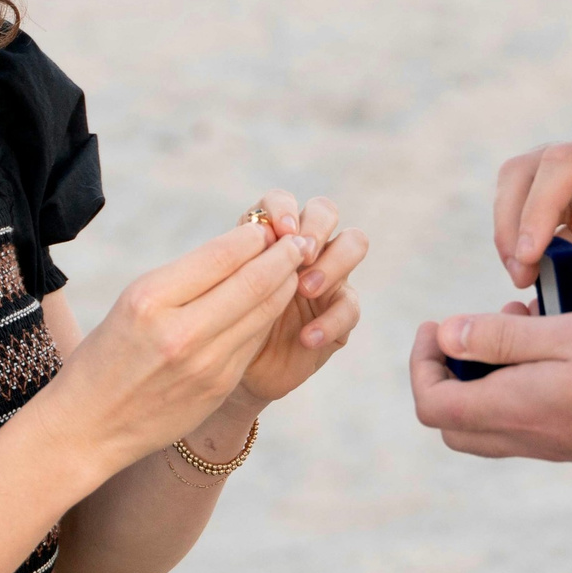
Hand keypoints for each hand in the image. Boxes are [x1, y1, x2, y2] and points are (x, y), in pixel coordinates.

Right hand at [37, 219, 306, 475]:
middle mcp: (180, 332)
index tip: (266, 227)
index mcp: (150, 300)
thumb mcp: (132, 304)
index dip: (253, 237)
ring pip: (264, 312)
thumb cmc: (107, 354)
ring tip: (294, 267)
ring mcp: (205, 364)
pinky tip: (272, 303)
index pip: (221, 255)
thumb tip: (241, 248)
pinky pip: (254, 341)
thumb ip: (184, 279)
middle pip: (254, 282)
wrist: (88, 426)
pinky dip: (268, 316)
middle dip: (283, 256)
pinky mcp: (220, 387)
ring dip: (285, 285)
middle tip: (298, 241)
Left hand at [235, 189, 368, 405]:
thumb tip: (252, 241)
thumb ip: (234, 267)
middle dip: (315, 228)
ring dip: (333, 262)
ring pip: (353, 242)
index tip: (279, 233)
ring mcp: (327, 276)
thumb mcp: (218, 295)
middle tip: (299, 256)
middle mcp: (302, 248)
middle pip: (325, 210)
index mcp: (268, 236)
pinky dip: (330, 320)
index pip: (282, 200)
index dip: (283, 209)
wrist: (233, 371)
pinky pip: (350, 306)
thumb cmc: (220, 325)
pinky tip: (307, 337)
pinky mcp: (340, 312)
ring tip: (305, 289)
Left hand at [408, 307, 571, 470]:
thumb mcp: (568, 333)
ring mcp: (555, 445)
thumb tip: (445, 336)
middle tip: (468, 329)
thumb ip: (500, 339)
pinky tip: (559, 344)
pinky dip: (520, 384)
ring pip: (489, 422)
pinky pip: (526, 421)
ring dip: (488, 374)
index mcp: (515, 410)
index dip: (421, 364)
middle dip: (446, 373)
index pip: (433, 404)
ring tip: (521, 322)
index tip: (436, 324)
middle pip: (453, 422)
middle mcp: (528, 437)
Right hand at [493, 127, 571, 307]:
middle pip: (529, 170)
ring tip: (525, 280)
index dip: (537, 205)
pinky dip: (534, 252)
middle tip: (519, 271)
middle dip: (511, 216)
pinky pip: (547, 229)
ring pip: (527, 194)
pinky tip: (542, 285)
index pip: (563, 162)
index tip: (529, 253)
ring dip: (515, 232)